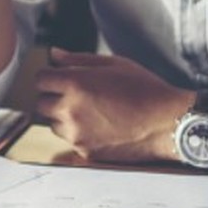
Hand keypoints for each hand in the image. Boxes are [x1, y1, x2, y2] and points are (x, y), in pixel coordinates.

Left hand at [34, 48, 190, 162]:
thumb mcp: (113, 64)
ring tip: (91, 111)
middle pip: (41, 103)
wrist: (167, 123)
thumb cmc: (144, 89)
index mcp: (75, 84)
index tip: (58, 78)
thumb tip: (54, 55)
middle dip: (53, 97)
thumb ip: (78, 59)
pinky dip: (79, 133)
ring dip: (63, 117)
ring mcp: (77, 134)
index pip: (40, 79)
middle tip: (75, 94)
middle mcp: (70, 110)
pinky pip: (70, 140)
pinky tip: (100, 126)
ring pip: (53, 124)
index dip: (49, 76)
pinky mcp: (85, 152)